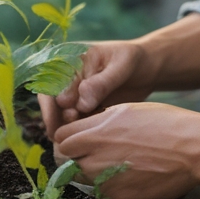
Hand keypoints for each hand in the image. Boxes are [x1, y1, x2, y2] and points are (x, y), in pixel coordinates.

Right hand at [40, 41, 154, 138]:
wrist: (148, 69)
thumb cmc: (134, 60)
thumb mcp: (121, 65)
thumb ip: (101, 83)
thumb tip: (80, 101)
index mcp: (70, 60)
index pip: (51, 83)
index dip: (55, 101)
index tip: (70, 113)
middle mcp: (68, 79)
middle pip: (51, 104)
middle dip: (58, 120)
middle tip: (73, 131)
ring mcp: (76, 96)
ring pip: (61, 117)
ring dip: (68, 129)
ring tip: (83, 137)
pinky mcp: (85, 111)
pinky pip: (75, 124)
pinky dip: (79, 133)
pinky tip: (90, 138)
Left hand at [53, 102, 199, 198]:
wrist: (192, 150)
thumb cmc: (164, 123)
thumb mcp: (128, 109)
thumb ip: (100, 121)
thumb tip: (84, 129)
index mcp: (97, 130)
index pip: (61, 138)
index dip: (67, 137)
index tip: (77, 137)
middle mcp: (96, 157)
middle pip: (64, 160)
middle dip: (71, 155)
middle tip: (88, 151)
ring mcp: (105, 182)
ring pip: (79, 178)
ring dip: (87, 171)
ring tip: (110, 162)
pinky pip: (99, 194)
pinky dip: (105, 187)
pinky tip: (125, 176)